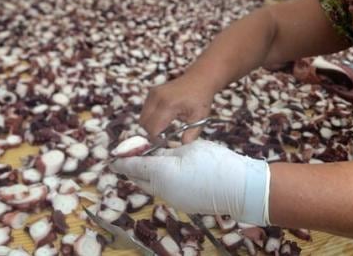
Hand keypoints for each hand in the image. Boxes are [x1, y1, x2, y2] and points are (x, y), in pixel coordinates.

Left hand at [110, 140, 269, 224]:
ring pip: (152, 185)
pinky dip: (162, 180)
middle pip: (139, 178)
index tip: (113, 158)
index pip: (132, 167)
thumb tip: (155, 153)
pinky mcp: (183, 205)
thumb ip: (167, 151)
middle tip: (133, 155)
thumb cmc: (214, 162)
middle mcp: (162, 191)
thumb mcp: (188, 148)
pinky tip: (171, 170)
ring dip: (148, 174)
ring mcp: (172, 200)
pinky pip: (165, 190)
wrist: (239, 188)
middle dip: (134, 167)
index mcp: (160, 174)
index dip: (121, 161)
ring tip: (152, 159)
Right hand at [140, 76, 214, 142]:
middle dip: (152, 133)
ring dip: (151, 126)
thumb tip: (182, 147)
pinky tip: (164, 119)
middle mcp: (157, 97)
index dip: (157, 139)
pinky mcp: (152, 92)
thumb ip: (191, 134)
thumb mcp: (199, 118)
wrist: (200, 79)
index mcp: (168, 104)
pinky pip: (145, 110)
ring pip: (142, 118)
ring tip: (165, 128)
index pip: (153, 128)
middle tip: (165, 137)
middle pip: (143, 124)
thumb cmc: (201, 98)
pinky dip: (151, 118)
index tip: (167, 142)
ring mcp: (152, 93)